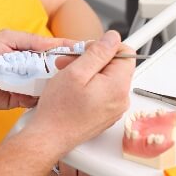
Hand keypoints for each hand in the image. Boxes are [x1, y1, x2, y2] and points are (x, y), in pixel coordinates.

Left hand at [0, 30, 78, 109]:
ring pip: (49, 89)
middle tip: (81, 73)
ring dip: (57, 88)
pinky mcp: (19, 100)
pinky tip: (50, 98)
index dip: (71, 53)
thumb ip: (32, 41)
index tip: (87, 52)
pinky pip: (35, 102)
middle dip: (68, 72)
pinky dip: (42, 100)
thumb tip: (56, 43)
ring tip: (69, 87)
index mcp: (31, 53)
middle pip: (57, 72)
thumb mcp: (9, 38)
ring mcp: (26, 86)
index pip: (56, 53)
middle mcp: (31, 70)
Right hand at [25, 31, 134, 152]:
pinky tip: (71, 89)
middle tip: (69, 62)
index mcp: (117, 86)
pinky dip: (88, 86)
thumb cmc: (59, 109)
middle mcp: (121, 98)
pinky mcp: (105, 114)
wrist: (50, 136)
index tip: (86, 50)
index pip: (125, 53)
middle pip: (114, 65)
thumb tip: (112, 38)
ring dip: (87, 72)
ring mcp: (114, 108)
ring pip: (106, 78)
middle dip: (91, 59)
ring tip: (67, 76)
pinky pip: (102, 92)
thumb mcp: (75, 72)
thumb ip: (97, 53)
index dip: (103, 46)